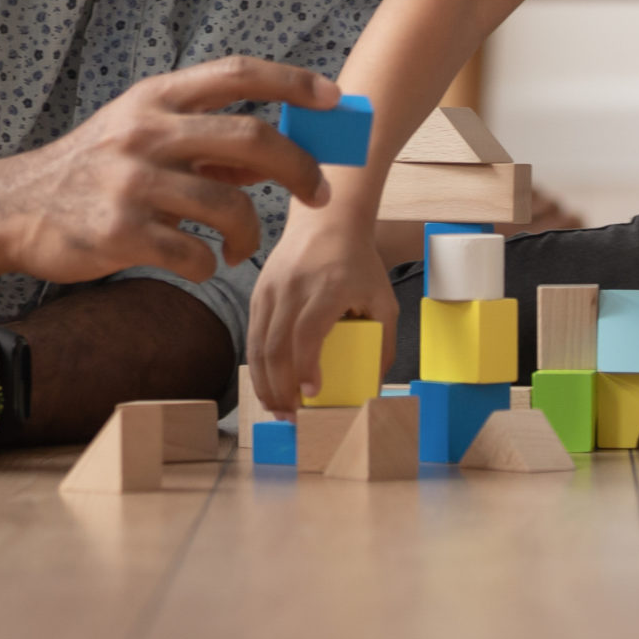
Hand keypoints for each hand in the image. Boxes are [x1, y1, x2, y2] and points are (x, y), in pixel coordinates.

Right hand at [0, 56, 338, 288]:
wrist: (14, 208)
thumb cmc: (92, 170)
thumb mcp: (141, 134)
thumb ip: (202, 141)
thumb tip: (273, 156)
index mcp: (155, 99)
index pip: (237, 73)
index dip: (292, 82)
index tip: (334, 98)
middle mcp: (146, 132)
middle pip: (250, 138)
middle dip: (299, 168)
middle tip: (318, 193)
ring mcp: (132, 183)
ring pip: (230, 206)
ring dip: (250, 234)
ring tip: (239, 246)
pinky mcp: (120, 233)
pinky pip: (194, 253)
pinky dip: (209, 264)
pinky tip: (199, 263)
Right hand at [244, 203, 397, 417]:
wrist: (328, 221)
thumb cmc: (359, 262)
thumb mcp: (383, 298)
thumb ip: (385, 341)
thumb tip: (375, 385)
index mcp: (326, 287)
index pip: (306, 334)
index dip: (305, 368)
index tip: (312, 395)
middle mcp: (293, 287)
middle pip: (276, 346)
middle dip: (280, 388)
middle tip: (291, 417)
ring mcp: (271, 288)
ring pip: (257, 344)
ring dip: (264, 382)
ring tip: (276, 409)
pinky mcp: (259, 291)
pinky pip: (253, 334)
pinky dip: (258, 364)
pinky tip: (268, 384)